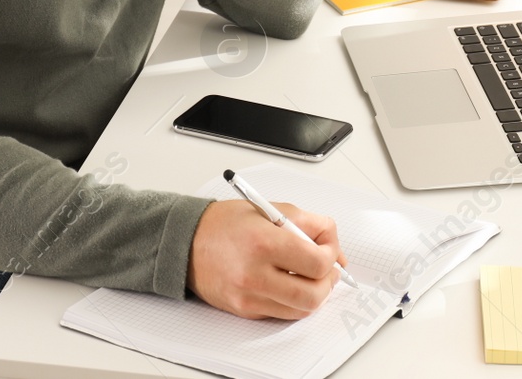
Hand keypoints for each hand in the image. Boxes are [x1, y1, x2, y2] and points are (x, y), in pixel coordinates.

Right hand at [186, 199, 348, 318]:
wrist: (186, 242)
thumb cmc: (226, 223)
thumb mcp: (271, 209)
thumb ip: (310, 224)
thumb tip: (335, 248)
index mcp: (264, 243)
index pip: (317, 263)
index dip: (332, 256)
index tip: (328, 249)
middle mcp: (255, 274)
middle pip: (313, 295)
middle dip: (328, 282)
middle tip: (327, 269)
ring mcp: (248, 297)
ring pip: (300, 310)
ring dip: (314, 294)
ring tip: (310, 276)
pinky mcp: (244, 310)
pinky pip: (281, 313)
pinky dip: (293, 301)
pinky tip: (289, 283)